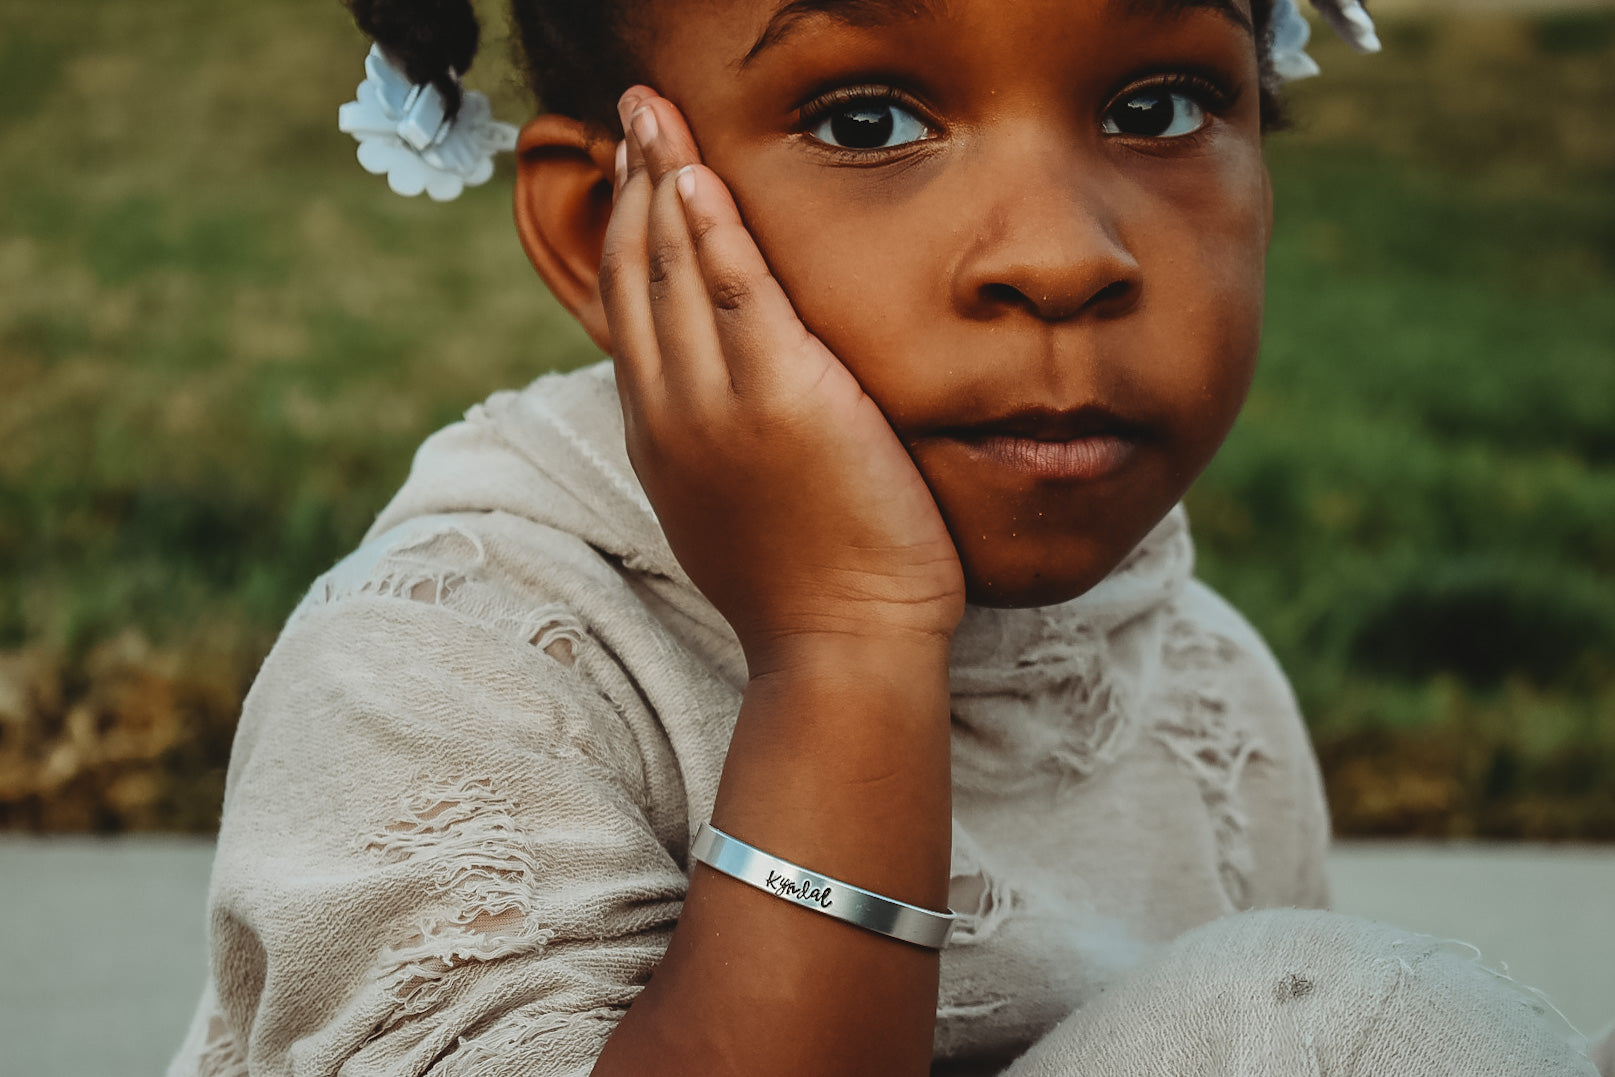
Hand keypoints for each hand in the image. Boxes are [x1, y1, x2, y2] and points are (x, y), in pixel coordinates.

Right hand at [600, 88, 965, 673]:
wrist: (840, 643)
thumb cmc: (802, 584)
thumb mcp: (725, 505)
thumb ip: (708, 439)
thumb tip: (712, 398)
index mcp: (657, 432)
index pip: (626, 306)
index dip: (624, 228)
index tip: (630, 171)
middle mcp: (669, 410)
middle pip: (635, 271)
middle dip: (632, 180)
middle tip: (634, 109)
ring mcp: (717, 404)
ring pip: (672, 270)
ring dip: (662, 179)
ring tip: (654, 111)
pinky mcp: (783, 398)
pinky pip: (734, 293)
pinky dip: (711, 230)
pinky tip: (698, 175)